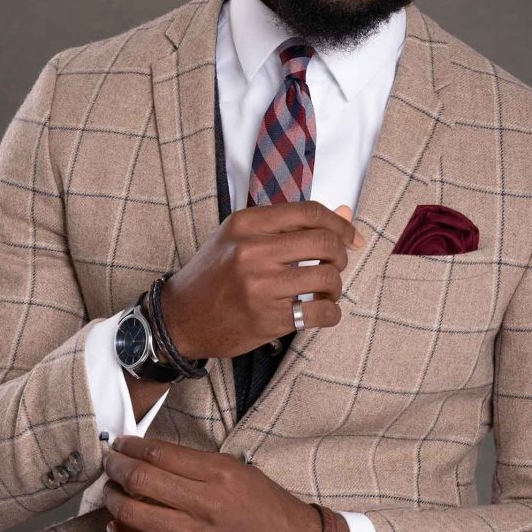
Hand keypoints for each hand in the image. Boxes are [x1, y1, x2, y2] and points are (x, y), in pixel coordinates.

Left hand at [101, 435, 322, 531]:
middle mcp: (203, 503)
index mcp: (217, 473)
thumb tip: (156, 456)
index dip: (132, 446)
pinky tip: (115, 529)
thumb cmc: (265, 505)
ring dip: (113, 498)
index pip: (161, 453)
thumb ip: (197, 464)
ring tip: (110, 490)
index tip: (122, 443)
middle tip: (109, 461)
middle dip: (116, 466)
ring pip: (134, 513)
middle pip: (142, 478)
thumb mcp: (237, 469)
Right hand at [160, 200, 364, 359]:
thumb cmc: (215, 273)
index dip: (339, 223)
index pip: (309, 212)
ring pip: (327, 278)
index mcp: (246, 224)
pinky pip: (320, 313)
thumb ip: (290, 224)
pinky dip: (331, 313)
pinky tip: (322, 311)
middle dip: (341, 254)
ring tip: (325, 291)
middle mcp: (252, 251)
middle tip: (336, 264)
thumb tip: (345, 212)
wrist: (180, 318)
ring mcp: (259, 286)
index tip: (351, 237)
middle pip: (324, 242)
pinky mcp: (267, 319)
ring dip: (336, 286)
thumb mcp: (242, 237)